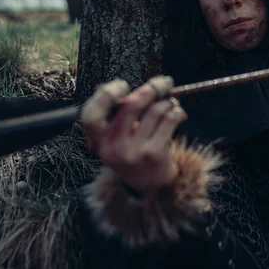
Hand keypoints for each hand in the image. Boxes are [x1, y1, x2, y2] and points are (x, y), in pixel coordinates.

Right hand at [81, 76, 186, 192]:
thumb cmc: (133, 151)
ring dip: (167, 101)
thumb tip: (120, 87)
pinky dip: (176, 111)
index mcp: (98, 142)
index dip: (106, 95)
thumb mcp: (116, 138)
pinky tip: (178, 113)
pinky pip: (169, 120)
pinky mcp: (154, 154)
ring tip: (171, 102)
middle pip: (131, 106)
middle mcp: (113, 148)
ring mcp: (134, 152)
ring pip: (155, 110)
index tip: (123, 86)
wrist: (151, 185)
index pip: (90, 115)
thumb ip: (115, 115)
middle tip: (163, 83)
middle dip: (151, 88)